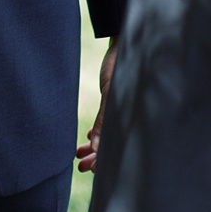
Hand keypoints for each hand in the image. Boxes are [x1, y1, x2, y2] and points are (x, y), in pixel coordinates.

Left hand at [76, 38, 117, 172]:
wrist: (123, 43)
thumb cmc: (122, 64)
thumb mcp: (111, 92)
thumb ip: (105, 119)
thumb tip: (97, 146)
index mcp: (130, 113)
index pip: (119, 145)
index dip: (106, 160)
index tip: (91, 168)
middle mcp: (127, 113)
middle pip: (112, 143)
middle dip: (97, 157)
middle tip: (82, 166)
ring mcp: (121, 108)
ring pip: (108, 135)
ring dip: (95, 147)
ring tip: (80, 154)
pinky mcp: (115, 101)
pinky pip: (107, 123)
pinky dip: (98, 131)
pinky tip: (89, 136)